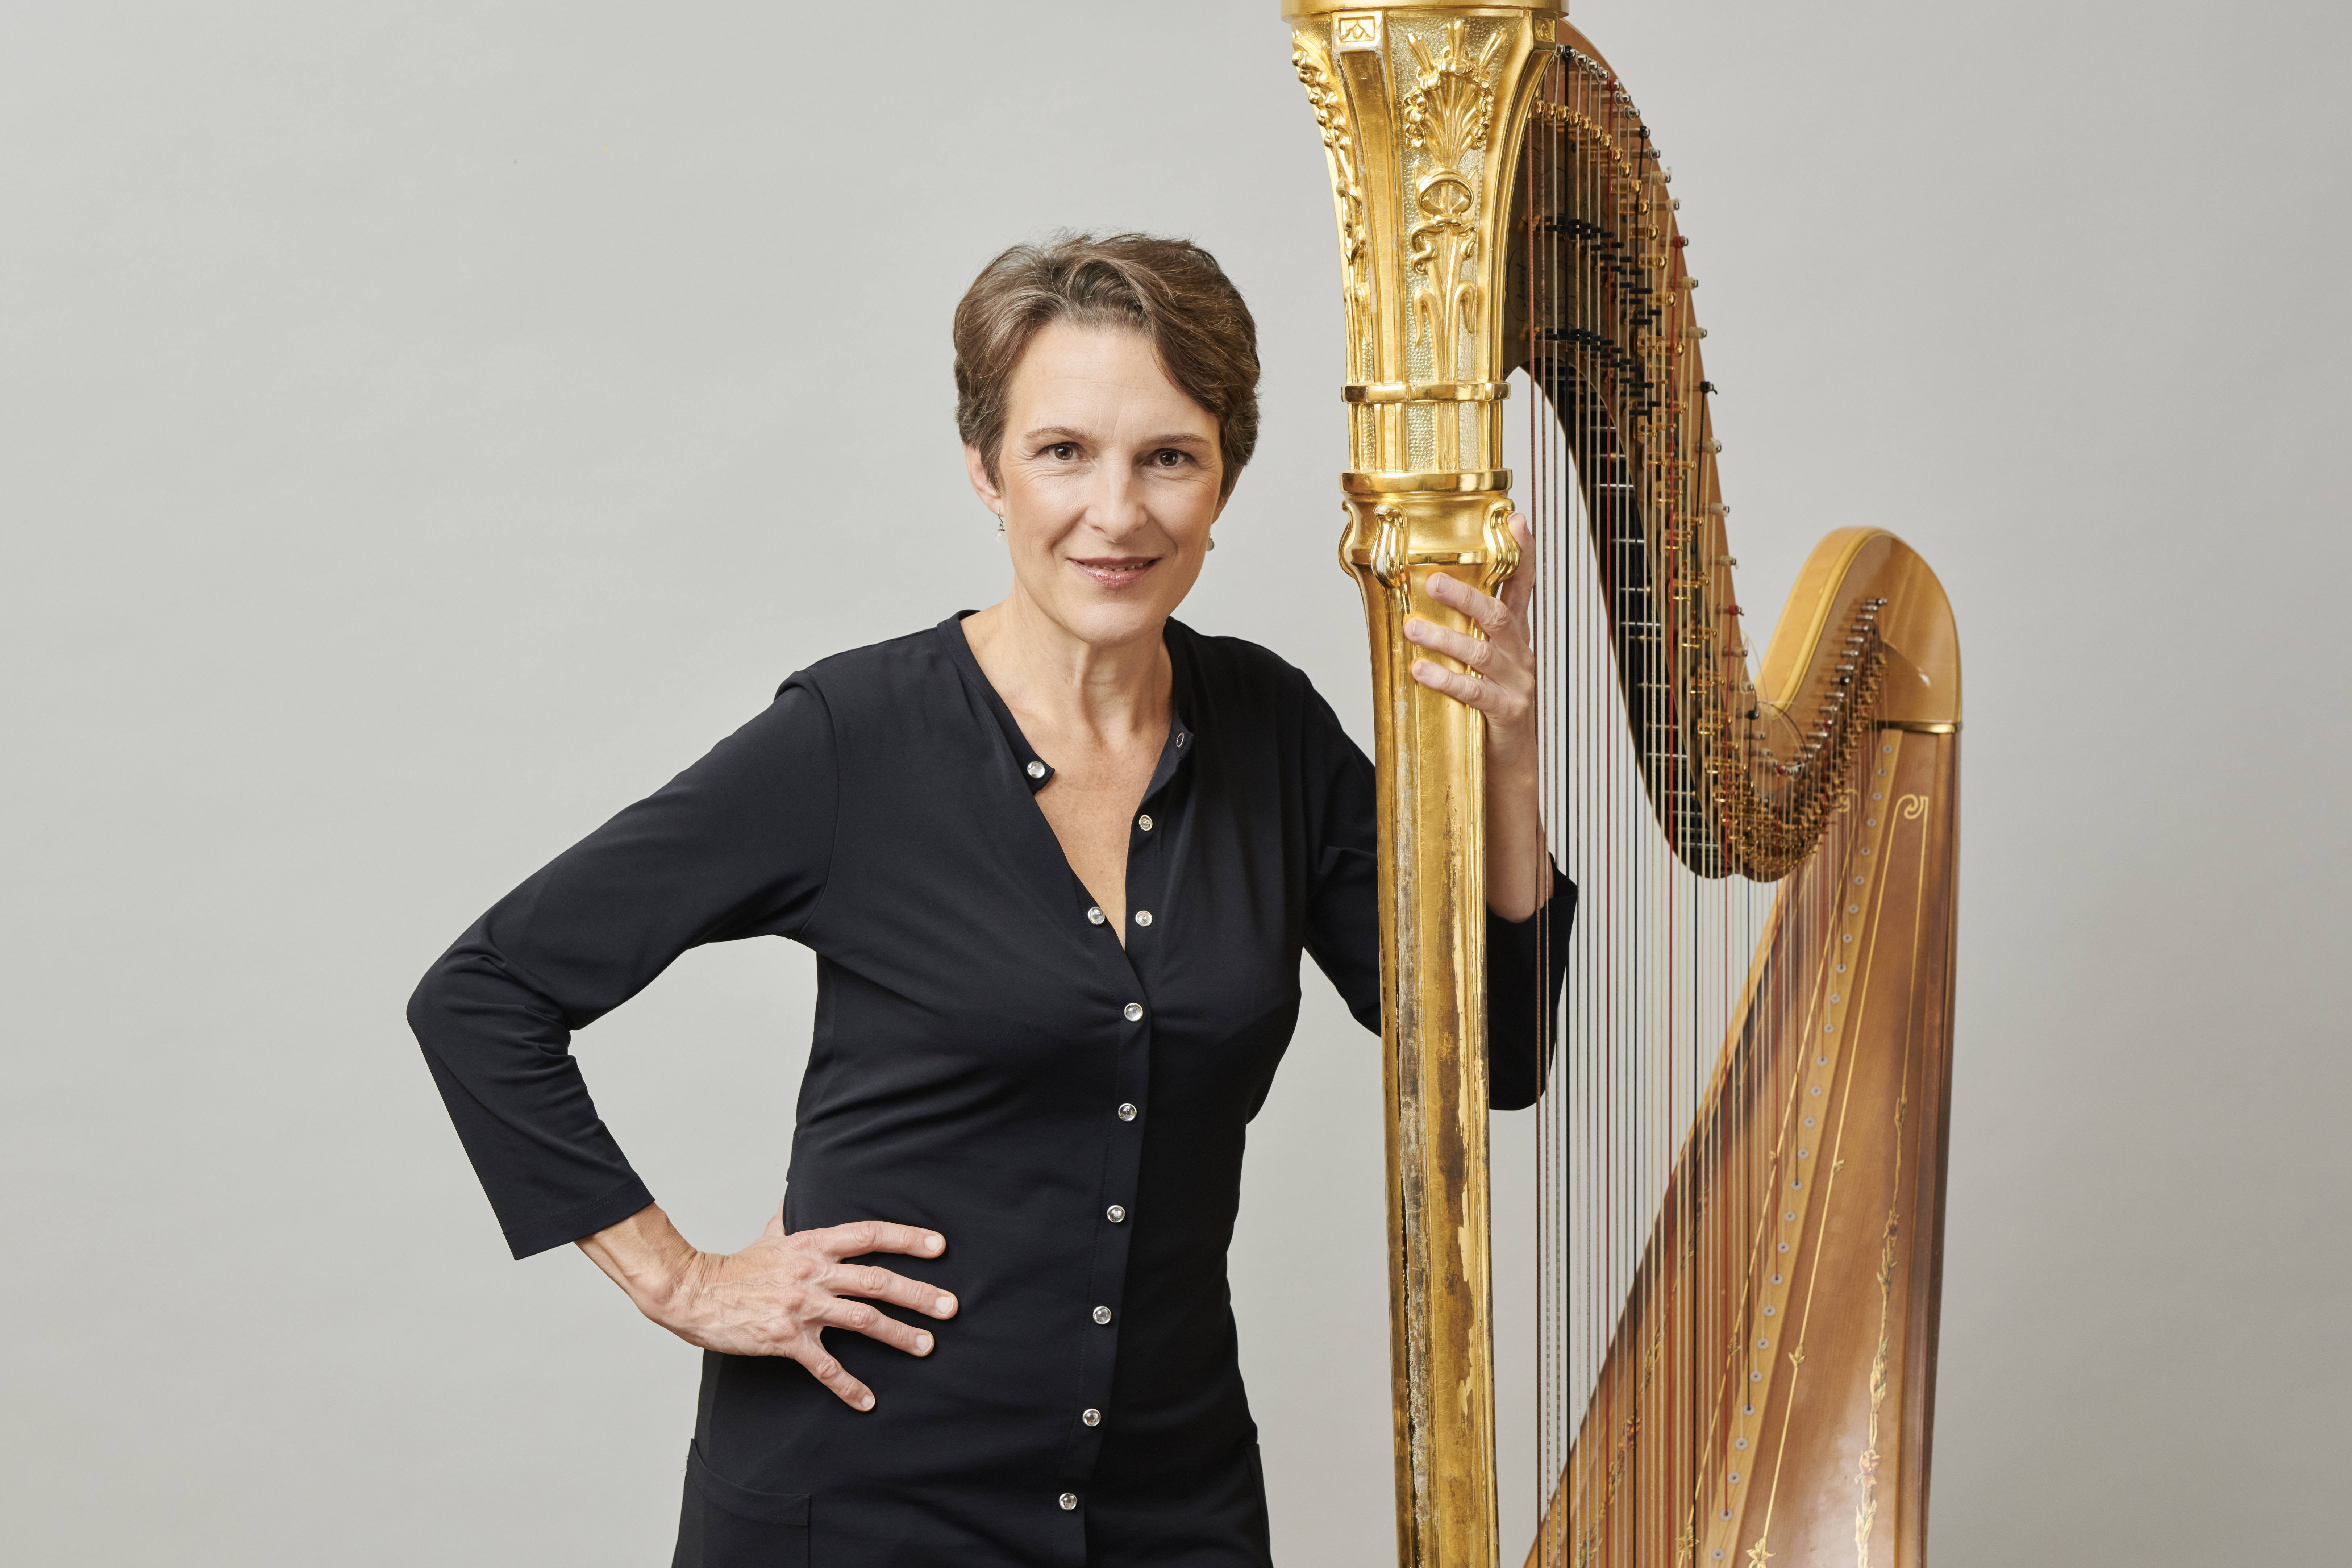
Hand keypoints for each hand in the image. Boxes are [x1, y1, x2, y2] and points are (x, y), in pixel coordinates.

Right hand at [578, 1202, 957, 1411]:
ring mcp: (802, 1307)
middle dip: (918, 1293)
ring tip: (928, 1346)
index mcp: (813, 1245)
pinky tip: (868, 1401)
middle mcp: (813, 1273)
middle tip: (951, 1307)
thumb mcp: (770, 1235)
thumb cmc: (736, 1267)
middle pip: (877, 1280)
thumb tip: (798, 1193)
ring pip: (862, 1319)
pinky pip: (825, 1366)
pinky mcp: (787, 1339)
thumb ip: (792, 1217)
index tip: (940, 1247)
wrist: (694, 1292)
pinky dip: (848, 1386)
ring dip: (898, 1335)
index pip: (870, 1235)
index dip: (907, 1238)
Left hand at [1402, 513, 1550, 919]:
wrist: (1513, 772)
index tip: (1518, 518)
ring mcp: (1520, 686)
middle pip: (1500, 615)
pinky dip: (1448, 680)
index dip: (1524, 554)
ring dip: (1448, 637)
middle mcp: (1523, 657)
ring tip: (1412, 627)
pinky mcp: (1511, 716)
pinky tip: (1421, 672)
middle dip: (1467, 594)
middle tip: (1430, 580)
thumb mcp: (1482, 669)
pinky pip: (1477, 694)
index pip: (1523, 588)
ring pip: (1486, 653)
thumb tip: (1422, 605)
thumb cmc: (1490, 712)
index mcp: (1517, 641)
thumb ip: (1465, 637)